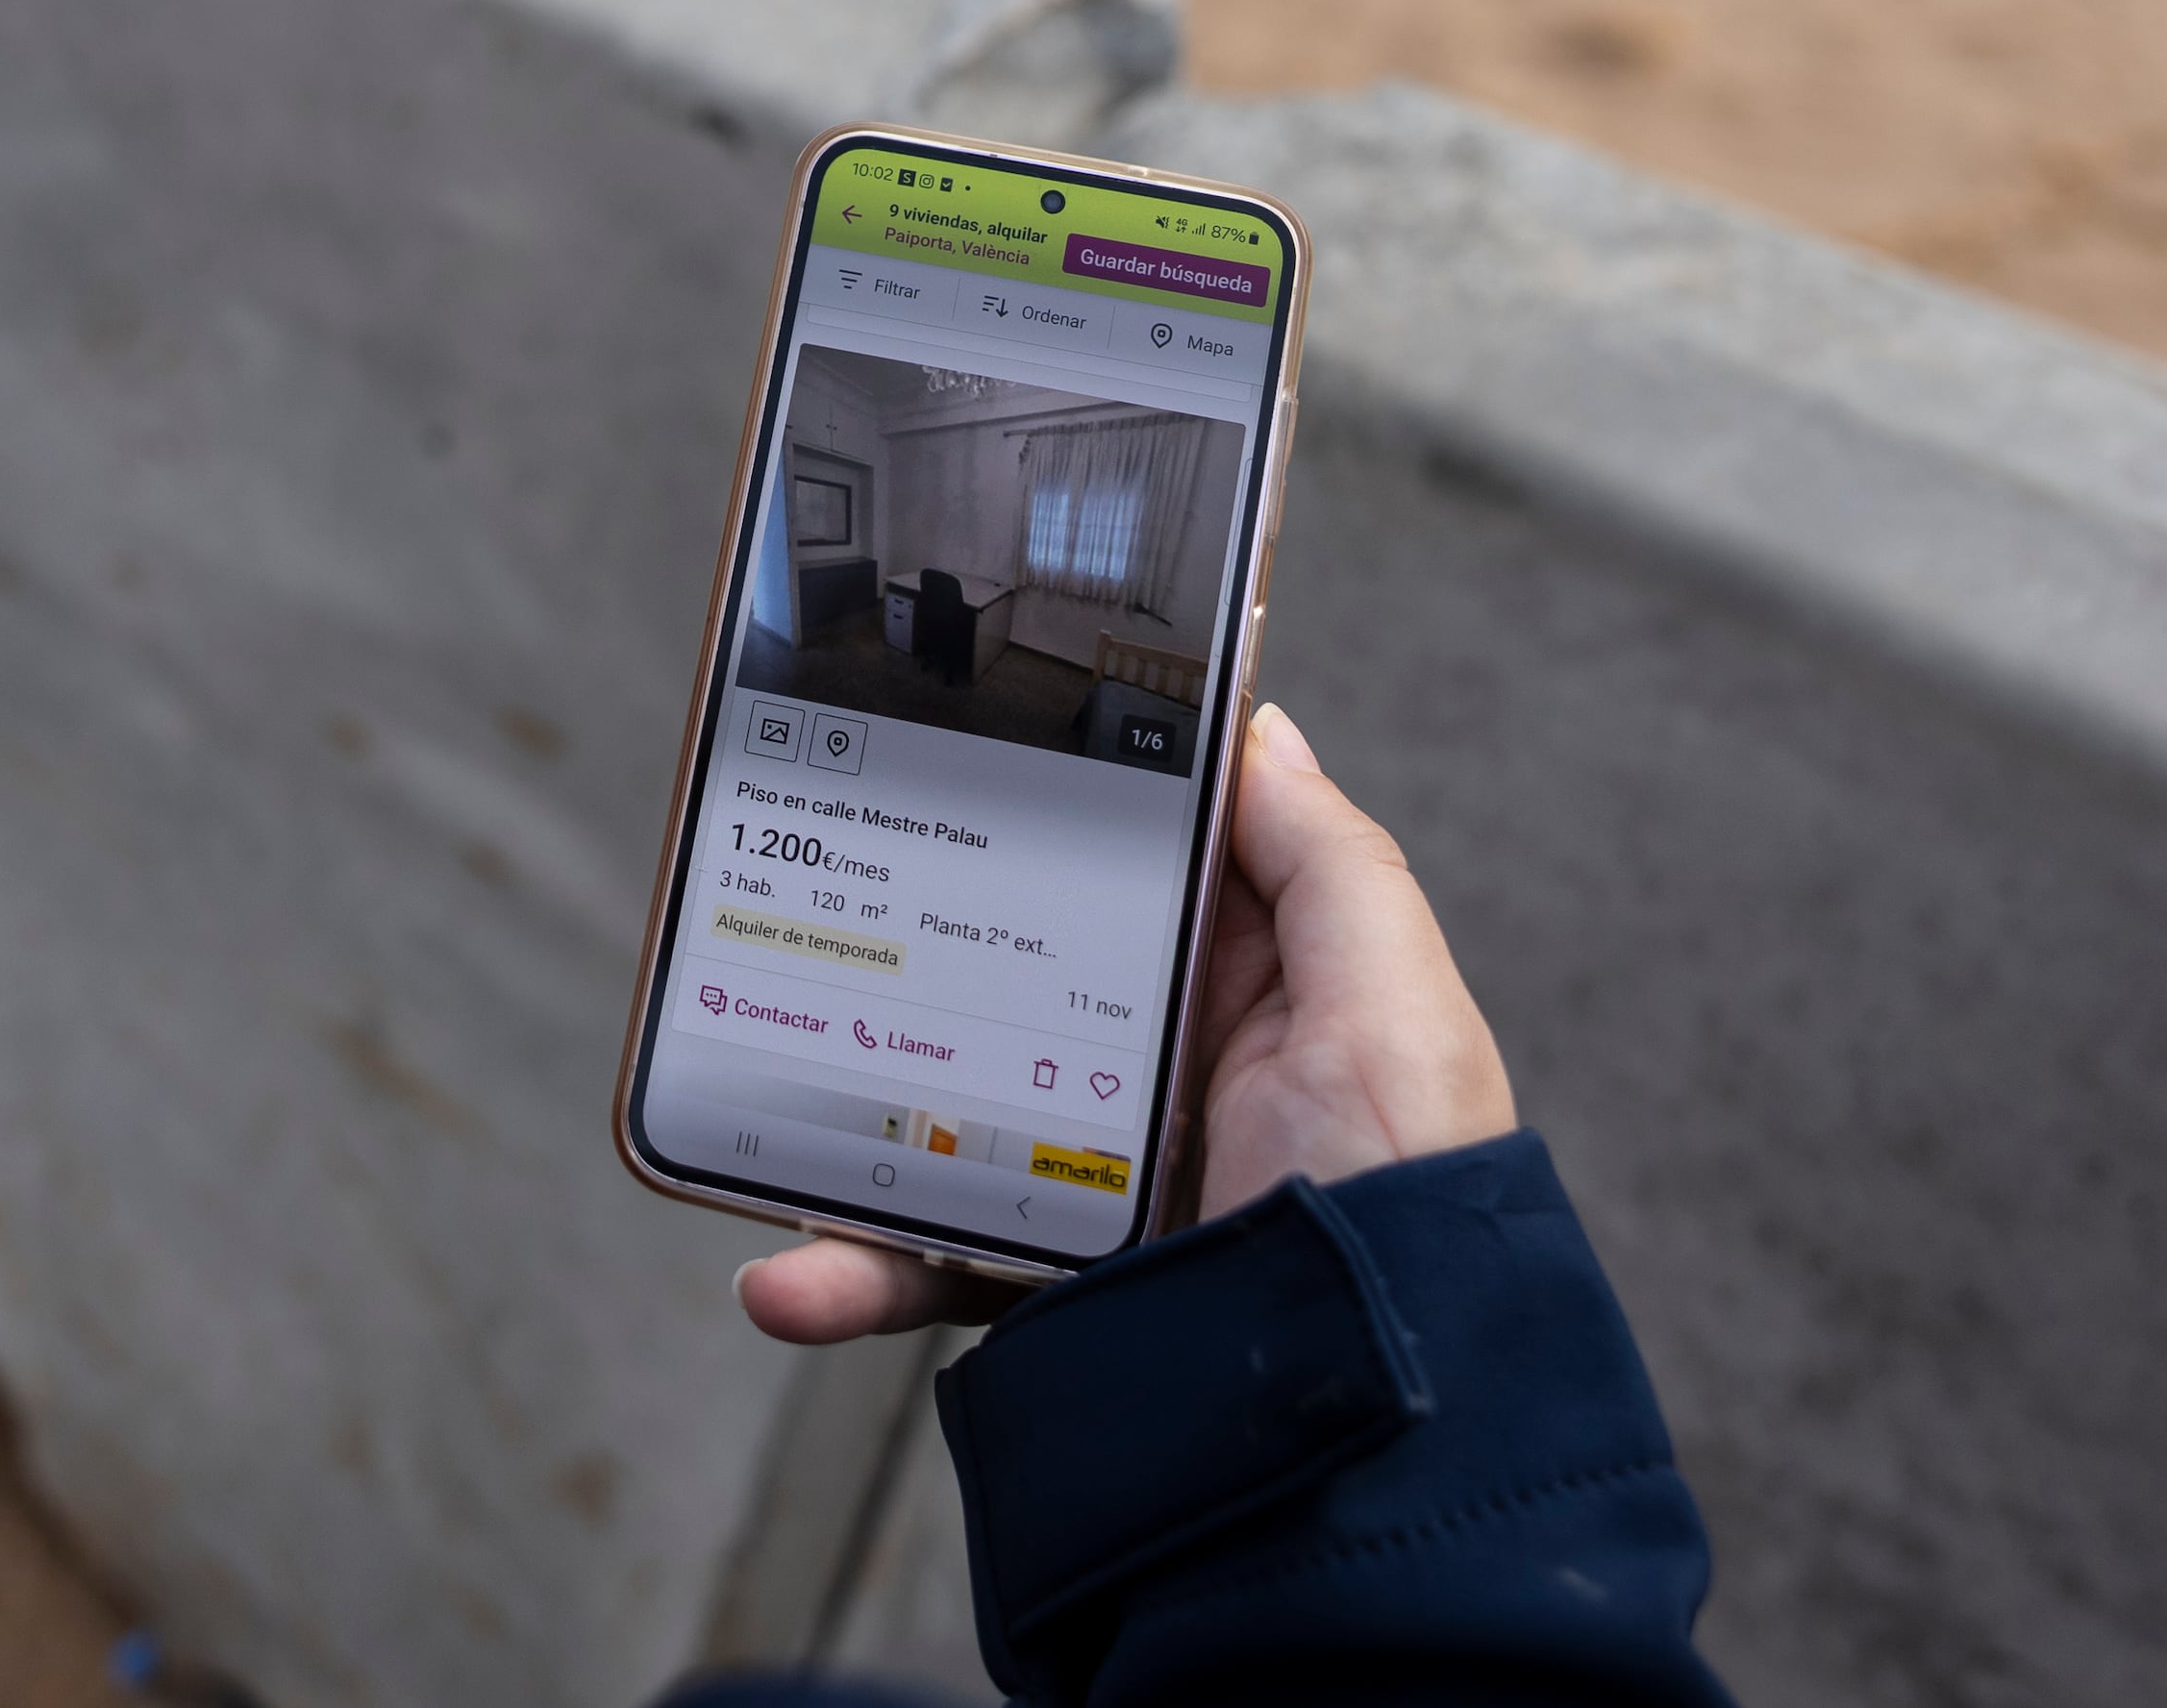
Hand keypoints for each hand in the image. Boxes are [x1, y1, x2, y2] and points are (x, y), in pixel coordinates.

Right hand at [732, 701, 1514, 1345]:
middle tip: (813, 920)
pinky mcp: (1052, 1289)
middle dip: (899, 968)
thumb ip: (1327, 865)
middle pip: (1000, 994)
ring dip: (833, 1131)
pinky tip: (789, 1278)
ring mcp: (1097, 1190)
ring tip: (755, 1119)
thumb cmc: (1412, 1207)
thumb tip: (1263, 733)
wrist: (1381, 1432)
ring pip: (936, 1129)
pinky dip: (843, 1274)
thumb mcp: (1393, 1009)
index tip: (953, 763)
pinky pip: (924, 1264)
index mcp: (1249, 999)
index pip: (1131, 887)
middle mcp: (1165, 1084)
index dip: (1050, 824)